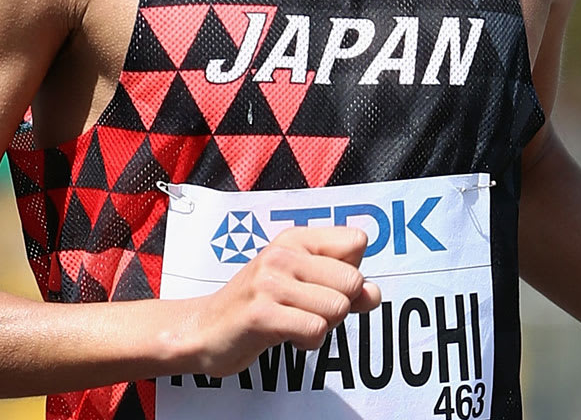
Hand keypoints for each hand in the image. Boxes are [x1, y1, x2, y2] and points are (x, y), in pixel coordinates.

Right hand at [183, 225, 382, 376]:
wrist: (205, 331)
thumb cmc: (260, 306)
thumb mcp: (302, 284)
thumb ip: (343, 284)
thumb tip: (375, 294)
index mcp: (294, 238)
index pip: (357, 241)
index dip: (351, 271)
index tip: (324, 285)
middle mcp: (282, 254)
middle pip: (353, 281)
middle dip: (340, 306)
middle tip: (307, 310)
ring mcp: (269, 283)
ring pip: (337, 307)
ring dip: (324, 326)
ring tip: (295, 322)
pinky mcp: (261, 315)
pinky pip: (315, 330)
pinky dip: (309, 343)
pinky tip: (287, 337)